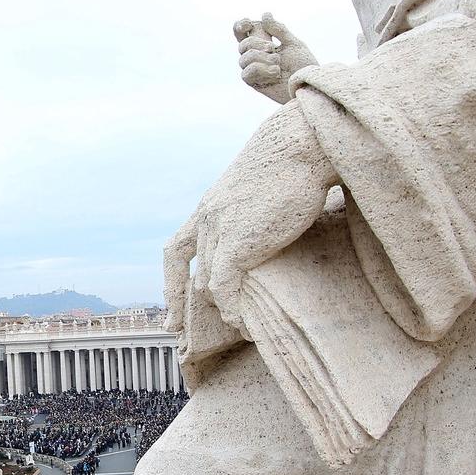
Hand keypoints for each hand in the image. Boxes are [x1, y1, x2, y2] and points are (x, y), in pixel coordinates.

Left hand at [164, 105, 334, 331]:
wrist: (303, 145)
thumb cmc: (295, 163)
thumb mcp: (263, 189)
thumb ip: (255, 212)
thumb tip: (269, 229)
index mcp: (211, 205)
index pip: (177, 248)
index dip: (172, 277)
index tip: (172, 302)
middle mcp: (207, 218)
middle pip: (191, 272)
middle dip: (186, 304)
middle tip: (183, 329)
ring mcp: (219, 230)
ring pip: (208, 284)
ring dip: (222, 310)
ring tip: (238, 327)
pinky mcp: (237, 243)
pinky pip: (224, 288)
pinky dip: (232, 309)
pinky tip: (243, 323)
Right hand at [235, 13, 316, 103]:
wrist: (308, 85)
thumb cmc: (303, 65)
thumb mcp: (293, 43)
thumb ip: (279, 30)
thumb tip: (265, 15)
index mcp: (262, 43)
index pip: (243, 32)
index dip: (241, 26)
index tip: (249, 23)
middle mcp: (255, 55)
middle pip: (243, 44)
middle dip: (257, 44)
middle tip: (273, 48)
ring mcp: (254, 69)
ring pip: (244, 58)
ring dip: (262, 59)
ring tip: (278, 64)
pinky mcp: (254, 82)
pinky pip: (247, 73)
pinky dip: (262, 70)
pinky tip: (275, 73)